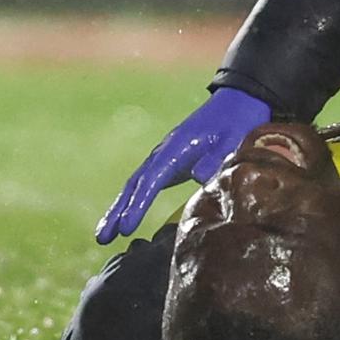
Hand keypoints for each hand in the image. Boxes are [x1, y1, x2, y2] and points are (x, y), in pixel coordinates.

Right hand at [95, 88, 271, 243]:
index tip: (125, 227)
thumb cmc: (235, 122)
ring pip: (135, 184)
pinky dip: (132, 200)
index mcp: (176, 148)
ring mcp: (164, 156)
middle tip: (102, 238)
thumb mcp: (232, 139)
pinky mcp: (169, 161)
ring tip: (104, 236)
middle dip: (117, 211)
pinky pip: (145, 183)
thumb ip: (216, 158)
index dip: (137, 205)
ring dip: (119, 208)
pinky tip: (124, 217)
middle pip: (135, 184)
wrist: (237, 101)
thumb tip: (199, 177)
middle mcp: (163, 152)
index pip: (151, 180)